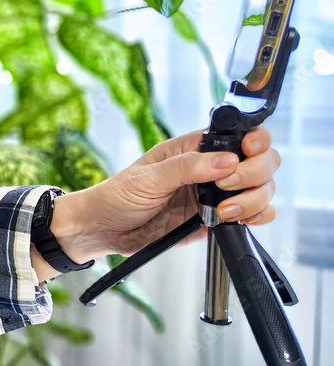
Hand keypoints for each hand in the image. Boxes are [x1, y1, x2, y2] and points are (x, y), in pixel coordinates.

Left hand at [55, 126, 280, 259]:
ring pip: (261, 189)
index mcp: (194, 149)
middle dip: (254, 173)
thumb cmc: (118, 196)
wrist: (104, 230)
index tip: (247, 153)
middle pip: (260, 161)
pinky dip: (257, 216)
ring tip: (224, 211)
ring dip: (254, 199)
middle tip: (227, 186)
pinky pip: (252, 215)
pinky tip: (238, 219)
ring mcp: (216, 195)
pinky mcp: (216, 220)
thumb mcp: (148, 177)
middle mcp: (211, 169)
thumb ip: (186, 168)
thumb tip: (226, 160)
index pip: (240, 134)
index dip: (254, 141)